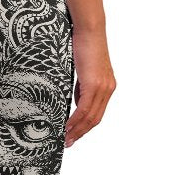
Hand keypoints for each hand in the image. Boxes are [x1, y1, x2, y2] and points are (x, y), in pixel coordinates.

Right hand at [64, 25, 115, 146]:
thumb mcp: (83, 71)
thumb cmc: (84, 45)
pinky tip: (67, 126)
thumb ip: (82, 87)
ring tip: (66, 138)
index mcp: (107, 87)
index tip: (75, 135)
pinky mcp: (94, 84)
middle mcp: (108, 89)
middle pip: (95, 119)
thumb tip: (76, 101)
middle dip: (81, 133)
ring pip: (90, 117)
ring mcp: (103, 87)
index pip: (97, 113)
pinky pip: (84, 108)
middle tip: (69, 143)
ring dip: (77, 130)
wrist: (89, 31)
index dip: (86, 127)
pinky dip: (75, 120)